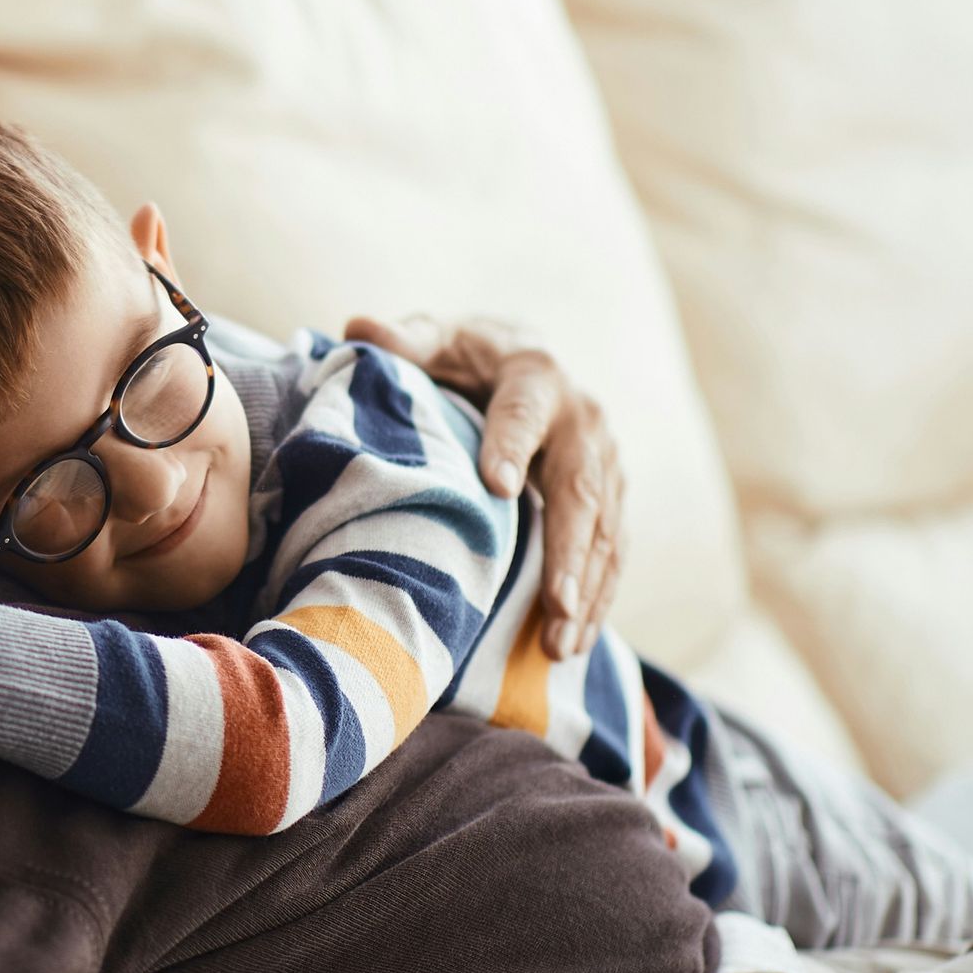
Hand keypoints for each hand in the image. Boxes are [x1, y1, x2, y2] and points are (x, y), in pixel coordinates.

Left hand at [344, 314, 625, 656]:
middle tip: (554, 606)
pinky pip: (613, 551)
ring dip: (587, 591)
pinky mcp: (613, 496)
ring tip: (561, 645)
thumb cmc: (466, 357)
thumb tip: (359, 327)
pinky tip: (576, 643)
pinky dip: (598, 598)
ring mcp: (605, 461)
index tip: (494, 485)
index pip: (522, 411)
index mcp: (534, 376)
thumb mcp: (436, 339)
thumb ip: (404, 340)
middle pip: (581, 488)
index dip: (509, 444)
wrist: (525, 361)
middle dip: (570, 551)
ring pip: (605, 530)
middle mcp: (582, 419)